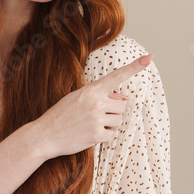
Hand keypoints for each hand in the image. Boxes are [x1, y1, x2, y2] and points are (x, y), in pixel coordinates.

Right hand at [31, 54, 153, 159]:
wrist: (44, 135)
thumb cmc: (61, 115)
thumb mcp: (77, 98)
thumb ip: (100, 95)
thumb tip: (124, 98)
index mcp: (91, 90)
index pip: (117, 75)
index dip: (134, 67)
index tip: (149, 57)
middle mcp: (96, 102)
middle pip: (122, 105)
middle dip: (114, 111)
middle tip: (96, 115)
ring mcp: (97, 119)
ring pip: (119, 120)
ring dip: (110, 124)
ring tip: (91, 124)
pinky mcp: (97, 135)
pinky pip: (113, 135)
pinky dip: (105, 136)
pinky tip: (90, 134)